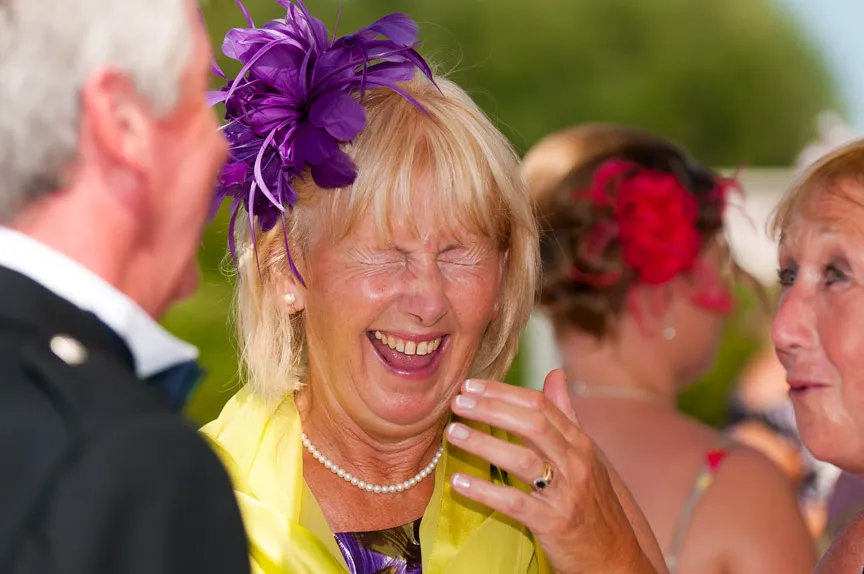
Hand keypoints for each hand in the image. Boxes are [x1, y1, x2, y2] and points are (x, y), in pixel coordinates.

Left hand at [447, 369, 657, 573]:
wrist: (615, 556)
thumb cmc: (595, 503)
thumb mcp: (586, 455)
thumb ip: (566, 415)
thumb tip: (554, 374)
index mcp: (580, 444)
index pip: (541, 405)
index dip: (503, 392)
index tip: (471, 386)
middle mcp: (576, 464)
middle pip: (531, 424)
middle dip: (491, 409)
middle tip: (457, 402)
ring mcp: (566, 494)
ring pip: (521, 460)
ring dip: (483, 444)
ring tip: (452, 433)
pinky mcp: (554, 525)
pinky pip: (515, 503)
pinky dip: (485, 491)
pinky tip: (458, 483)